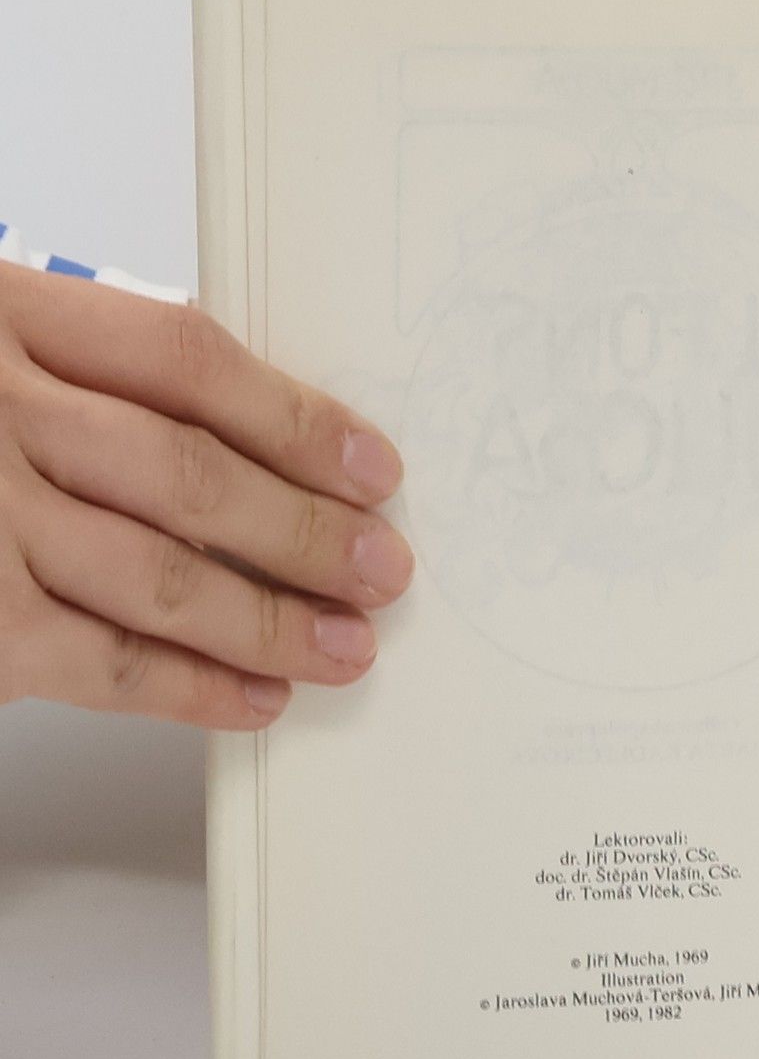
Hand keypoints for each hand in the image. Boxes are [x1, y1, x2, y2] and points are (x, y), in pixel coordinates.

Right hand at [0, 264, 412, 729]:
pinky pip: (96, 662)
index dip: (296, 417)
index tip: (370, 465)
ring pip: (159, 574)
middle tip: (383, 568)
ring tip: (346, 645)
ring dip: (270, 619)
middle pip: (190, 473)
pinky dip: (188, 687)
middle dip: (306, 532)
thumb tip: (238, 442)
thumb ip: (74, 374)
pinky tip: (255, 697)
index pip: (185, 360)